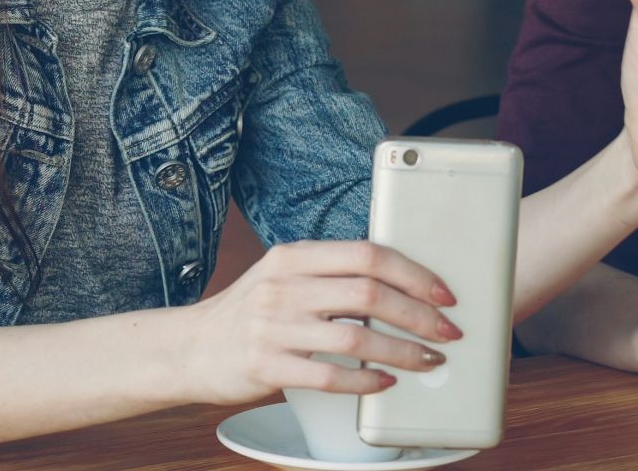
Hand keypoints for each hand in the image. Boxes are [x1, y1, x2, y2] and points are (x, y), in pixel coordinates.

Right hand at [178, 240, 463, 405]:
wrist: (190, 348)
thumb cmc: (250, 313)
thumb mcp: (283, 277)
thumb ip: (330, 274)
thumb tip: (401, 286)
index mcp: (293, 255)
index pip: (366, 253)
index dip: (413, 272)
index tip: (443, 292)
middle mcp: (282, 286)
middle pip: (368, 292)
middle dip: (418, 313)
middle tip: (447, 330)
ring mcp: (273, 326)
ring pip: (356, 335)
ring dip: (403, 351)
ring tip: (428, 360)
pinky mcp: (266, 366)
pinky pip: (330, 375)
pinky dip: (365, 380)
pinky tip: (385, 384)